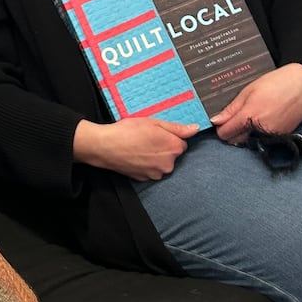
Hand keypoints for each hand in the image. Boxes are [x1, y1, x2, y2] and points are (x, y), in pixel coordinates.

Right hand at [73, 117, 197, 181]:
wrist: (105, 146)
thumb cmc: (128, 131)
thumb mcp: (154, 122)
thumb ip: (177, 127)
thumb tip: (195, 129)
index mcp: (173, 147)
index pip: (181, 143)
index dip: (169, 137)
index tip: (156, 133)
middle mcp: (168, 164)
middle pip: (172, 155)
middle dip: (163, 147)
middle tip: (146, 138)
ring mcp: (157, 173)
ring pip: (161, 163)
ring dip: (154, 157)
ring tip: (139, 147)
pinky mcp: (145, 178)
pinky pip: (151, 170)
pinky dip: (145, 164)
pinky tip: (135, 155)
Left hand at [210, 63, 301, 144]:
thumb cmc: (275, 83)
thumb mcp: (248, 91)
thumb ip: (231, 109)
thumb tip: (216, 121)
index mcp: (249, 116)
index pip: (225, 133)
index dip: (221, 127)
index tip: (222, 121)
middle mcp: (260, 129)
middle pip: (235, 141)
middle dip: (231, 133)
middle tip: (234, 119)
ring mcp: (272, 134)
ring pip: (249, 142)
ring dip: (244, 135)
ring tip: (249, 119)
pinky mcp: (282, 136)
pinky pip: (263, 140)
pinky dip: (258, 134)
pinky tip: (262, 121)